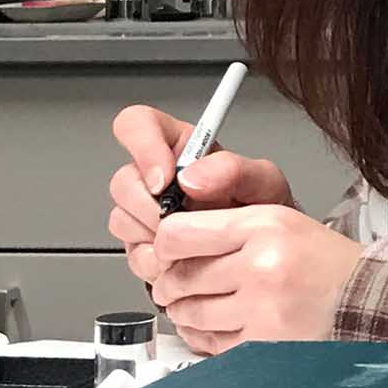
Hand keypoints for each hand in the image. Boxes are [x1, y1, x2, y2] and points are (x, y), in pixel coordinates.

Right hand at [108, 105, 295, 285]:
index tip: (165, 177)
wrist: (264, 256)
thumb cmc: (265, 212)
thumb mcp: (264, 183)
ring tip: (194, 241)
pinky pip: (134, 255)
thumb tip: (192, 175)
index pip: (137, 124)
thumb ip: (234, 169)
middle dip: (150, 206)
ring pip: (122, 219)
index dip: (142, 147)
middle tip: (182, 219)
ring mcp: (147, 214)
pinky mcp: (146, 248)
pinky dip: (159, 263)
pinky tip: (187, 259)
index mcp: (181, 147)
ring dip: (156, 237)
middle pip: (123, 181)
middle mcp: (158, 177)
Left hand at [150, 204, 363, 354]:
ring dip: (183, 311)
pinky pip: (210, 343)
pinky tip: (209, 326)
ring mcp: (262, 308)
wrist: (364, 297)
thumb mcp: (276, 219)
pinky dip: (202, 336)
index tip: (165, 252)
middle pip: (180, 276)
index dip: (163, 245)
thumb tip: (168, 242)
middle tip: (171, 283)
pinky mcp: (263, 343)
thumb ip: (223, 224)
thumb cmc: (320, 261)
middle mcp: (262, 264)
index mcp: (264, 224)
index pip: (179, 234)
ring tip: (191, 304)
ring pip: (191, 312)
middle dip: (169, 283)